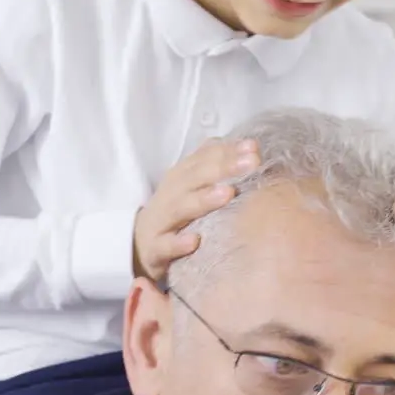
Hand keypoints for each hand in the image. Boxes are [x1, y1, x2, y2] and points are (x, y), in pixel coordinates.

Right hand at [133, 139, 260, 281]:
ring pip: (181, 208)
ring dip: (203, 200)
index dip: (229, 151)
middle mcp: (171, 194)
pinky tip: (194, 241)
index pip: (206, 158)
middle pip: (196, 177)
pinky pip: (165, 246)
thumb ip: (214, 164)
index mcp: (182, 176)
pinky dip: (177, 244)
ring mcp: (161, 221)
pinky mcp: (154, 249)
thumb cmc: (175, 212)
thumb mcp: (191, 185)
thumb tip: (249, 146)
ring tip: (227, 193)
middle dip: (224, 168)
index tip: (254, 148)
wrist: (140, 245)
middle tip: (252, 161)